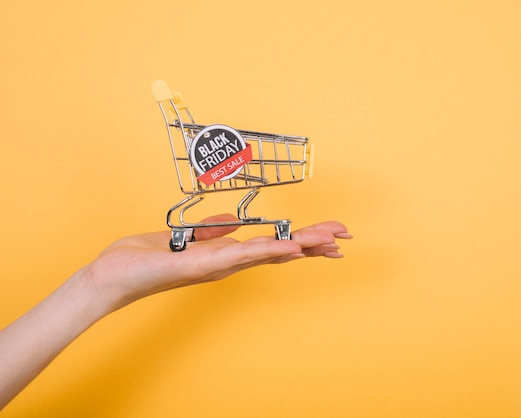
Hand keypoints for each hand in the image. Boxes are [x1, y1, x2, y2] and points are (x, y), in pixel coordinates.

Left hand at [84, 214, 351, 310]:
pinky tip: (291, 245)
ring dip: (302, 245)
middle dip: (314, 244)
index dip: (301, 240)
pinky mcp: (203, 264)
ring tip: (331, 240)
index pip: (272, 245)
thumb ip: (210, 231)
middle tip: (346, 236)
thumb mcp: (184, 237)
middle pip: (280, 250)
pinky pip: (241, 254)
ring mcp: (219, 265)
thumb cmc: (145, 258)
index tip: (327, 235)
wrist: (113, 275)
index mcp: (226, 254)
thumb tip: (232, 223)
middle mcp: (228, 262)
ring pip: (269, 252)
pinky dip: (269, 249)